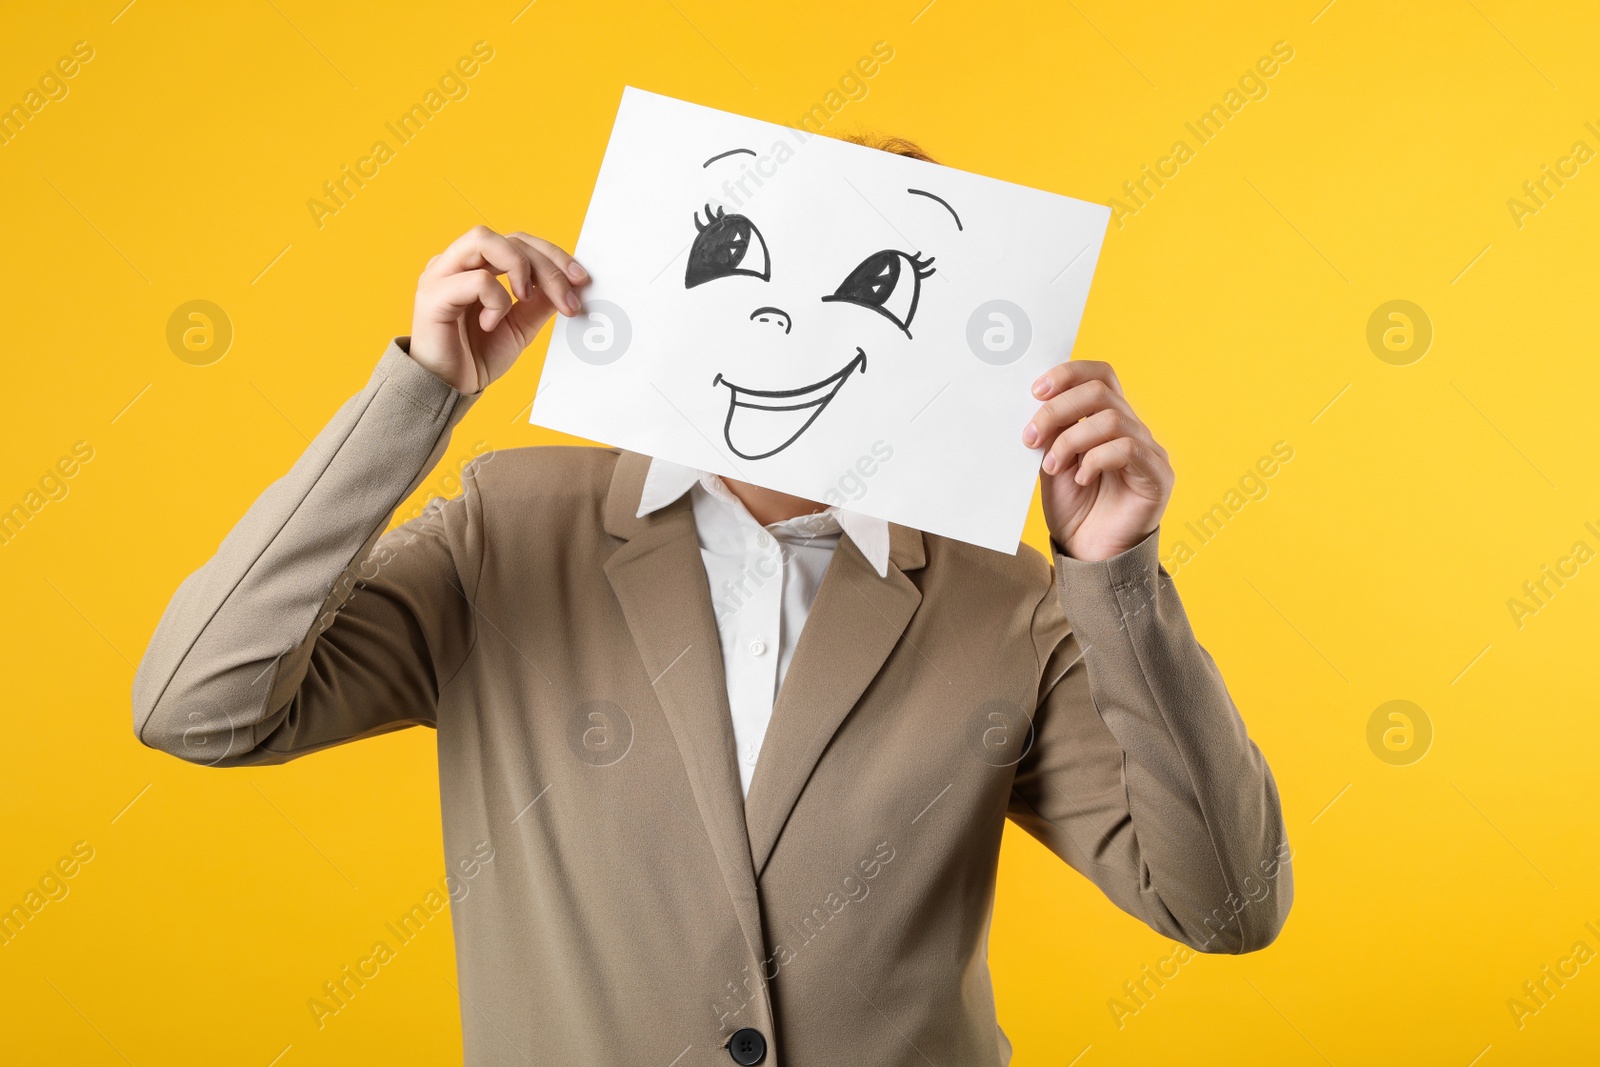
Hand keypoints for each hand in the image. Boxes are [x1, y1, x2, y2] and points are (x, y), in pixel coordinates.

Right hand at [408, 225, 587, 393]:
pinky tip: (491, 323)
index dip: (553, 255)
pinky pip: (475, 279)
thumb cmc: (476, 357)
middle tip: (568, 297)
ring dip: (518, 266)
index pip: (518, 241)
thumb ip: (541, 302)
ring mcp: (441, 275)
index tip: (580, 279)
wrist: (448, 389)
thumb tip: (572, 283)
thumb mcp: (520, 326)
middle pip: (508, 238)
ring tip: (526, 298)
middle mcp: (456, 262)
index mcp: (475, 265)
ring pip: (484, 239)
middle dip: (546, 265)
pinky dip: (495, 300)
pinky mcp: (433, 295)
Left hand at [1023, 360, 1172, 561]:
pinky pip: (1128, 449)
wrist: (1090, 557)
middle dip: (1058, 409)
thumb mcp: (1053, 464)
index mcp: (1108, 421)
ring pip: (1111, 419)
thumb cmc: (1075, 511)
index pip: (1099, 375)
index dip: (1068, 374)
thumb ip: (1052, 433)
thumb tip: (1035, 402)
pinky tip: (1081, 479)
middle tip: (1031, 436)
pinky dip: (1097, 459)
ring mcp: (1149, 451)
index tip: (1035, 391)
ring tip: (1052, 467)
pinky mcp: (1158, 476)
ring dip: (1071, 440)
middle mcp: (1133, 429)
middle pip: (1100, 392)